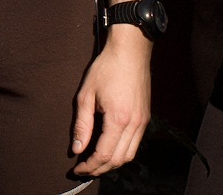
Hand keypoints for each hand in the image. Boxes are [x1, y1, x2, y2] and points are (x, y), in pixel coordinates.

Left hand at [71, 32, 151, 175]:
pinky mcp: (145, 118)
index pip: (104, 154)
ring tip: (94, 163)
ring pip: (129, 155)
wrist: (130, 53)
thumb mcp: (86, 95)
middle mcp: (135, 125)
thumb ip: (82, 124)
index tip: (77, 169)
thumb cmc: (106, 69)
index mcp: (119, 119)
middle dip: (100, 169)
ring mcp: (143, 122)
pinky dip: (121, 152)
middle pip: (119, 159)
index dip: (90, 166)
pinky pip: (135, 144)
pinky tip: (108, 149)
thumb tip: (77, 148)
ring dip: (112, 163)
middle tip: (83, 170)